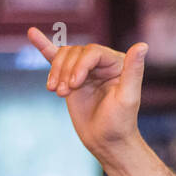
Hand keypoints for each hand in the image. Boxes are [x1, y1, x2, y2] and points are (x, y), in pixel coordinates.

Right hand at [26, 27, 146, 161]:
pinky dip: (44, 46)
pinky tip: (32, 33)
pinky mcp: (72, 78)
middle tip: (64, 93)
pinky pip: (56, 58)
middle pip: (75, 53)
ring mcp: (86, 70)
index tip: (74, 84)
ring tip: (57, 92)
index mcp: (118, 63)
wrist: (106, 142)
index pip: (92, 52)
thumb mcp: (127, 97)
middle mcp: (103, 63)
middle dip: (66, 71)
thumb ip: (134, 71)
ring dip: (56, 72)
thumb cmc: (119, 123)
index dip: (80, 65)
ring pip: (64, 57)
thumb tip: (143, 45)